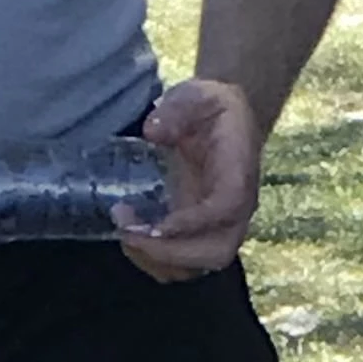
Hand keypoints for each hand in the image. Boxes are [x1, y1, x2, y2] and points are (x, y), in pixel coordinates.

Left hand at [127, 75, 264, 281]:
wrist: (227, 119)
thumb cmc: (212, 108)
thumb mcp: (196, 96)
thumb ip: (176, 111)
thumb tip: (153, 131)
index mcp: (238, 173)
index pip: (226, 209)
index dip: (194, 224)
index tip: (158, 225)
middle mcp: (235, 208)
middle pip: (217, 252)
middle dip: (170, 253)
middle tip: (129, 231)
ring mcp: (219, 225)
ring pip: (198, 265)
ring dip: (158, 260)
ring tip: (124, 228)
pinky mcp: (200, 232)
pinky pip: (183, 263)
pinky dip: (154, 259)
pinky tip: (130, 232)